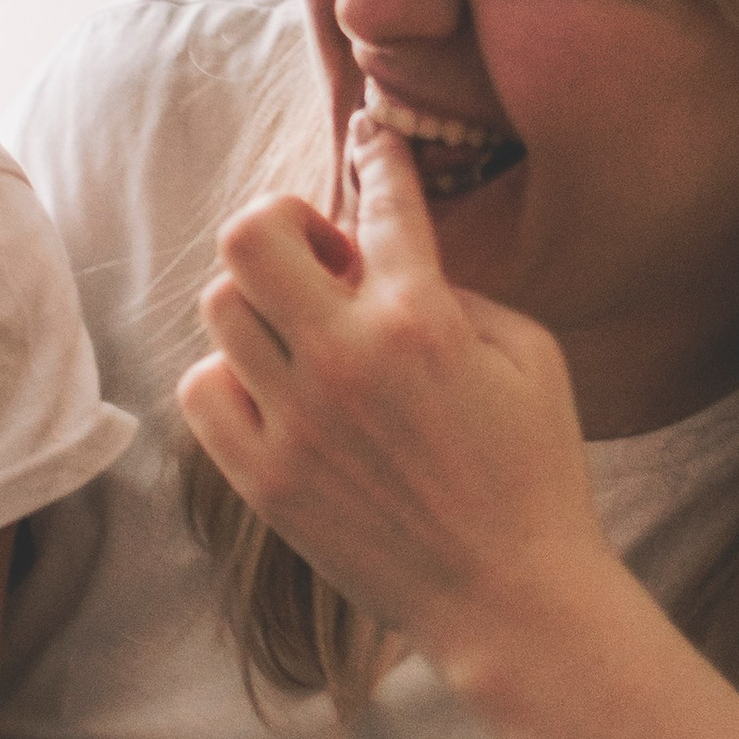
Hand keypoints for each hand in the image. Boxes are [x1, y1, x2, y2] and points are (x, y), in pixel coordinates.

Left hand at [175, 117, 604, 682]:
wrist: (512, 600)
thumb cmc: (536, 472)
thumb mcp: (531, 354)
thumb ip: (455, 288)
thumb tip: (384, 255)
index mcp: (420, 319)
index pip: (380, 200)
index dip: (378, 156)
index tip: (372, 139)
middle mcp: (344, 359)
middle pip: (250, 234)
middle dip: (285, 223)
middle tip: (322, 259)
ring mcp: (295, 422)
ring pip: (220, 306)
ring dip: (263, 303)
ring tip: (306, 331)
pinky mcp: (264, 479)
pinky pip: (203, 390)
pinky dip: (232, 377)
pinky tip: (278, 391)